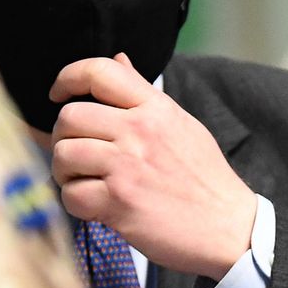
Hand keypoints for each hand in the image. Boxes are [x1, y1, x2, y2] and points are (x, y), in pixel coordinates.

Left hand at [49, 54, 256, 279]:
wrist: (229, 228)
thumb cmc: (204, 179)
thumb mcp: (181, 125)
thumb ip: (144, 94)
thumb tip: (120, 58)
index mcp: (156, 108)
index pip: (100, 71)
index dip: (68, 77)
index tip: (59, 94)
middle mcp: (140, 131)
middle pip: (69, 116)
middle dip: (63, 137)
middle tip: (78, 154)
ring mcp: (127, 167)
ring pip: (63, 155)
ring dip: (66, 172)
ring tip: (85, 181)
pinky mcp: (119, 203)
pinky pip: (71, 195)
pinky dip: (76, 204)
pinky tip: (96, 206)